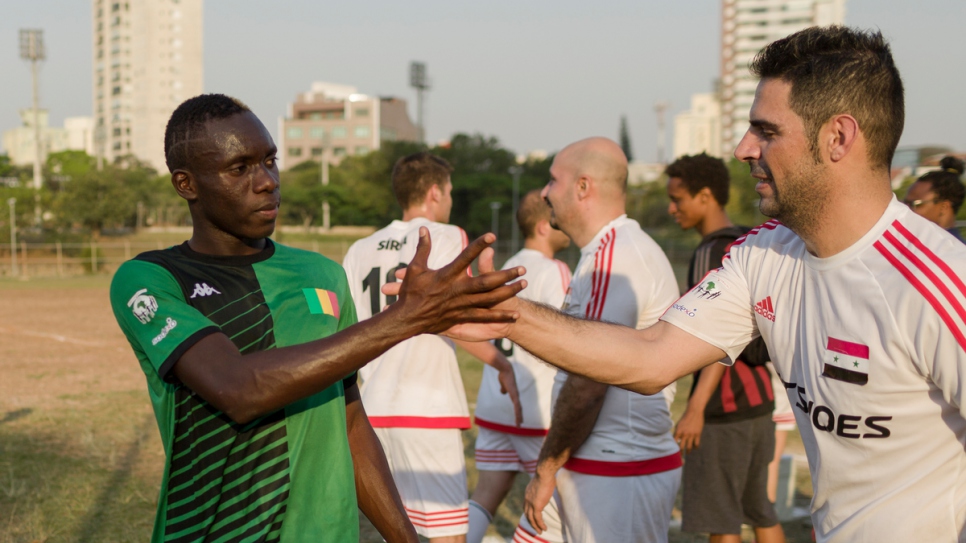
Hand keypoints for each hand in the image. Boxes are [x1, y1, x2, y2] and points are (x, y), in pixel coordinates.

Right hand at [382, 229, 525, 335]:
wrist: (406, 319)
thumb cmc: (410, 292)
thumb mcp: (414, 268)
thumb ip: (423, 248)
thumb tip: (425, 228)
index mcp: (447, 275)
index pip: (466, 256)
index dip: (479, 245)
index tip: (492, 235)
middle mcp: (457, 290)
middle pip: (486, 281)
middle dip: (506, 275)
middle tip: (522, 268)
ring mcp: (461, 305)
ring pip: (490, 299)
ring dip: (508, 292)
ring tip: (524, 284)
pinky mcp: (462, 317)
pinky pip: (485, 317)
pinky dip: (500, 316)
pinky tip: (515, 315)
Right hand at [495, 359, 523, 426]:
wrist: (505, 370)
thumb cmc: (504, 376)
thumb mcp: (503, 385)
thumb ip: (504, 389)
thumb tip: (503, 392)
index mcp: (514, 394)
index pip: (517, 406)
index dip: (517, 412)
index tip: (518, 419)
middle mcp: (516, 395)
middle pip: (519, 409)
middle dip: (519, 417)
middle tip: (519, 425)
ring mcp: (516, 394)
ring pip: (518, 408)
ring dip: (518, 416)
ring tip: (519, 423)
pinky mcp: (514, 393)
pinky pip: (516, 404)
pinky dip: (517, 410)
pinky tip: (517, 415)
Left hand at [524, 467, 556, 533]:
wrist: (544, 472)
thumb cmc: (546, 473)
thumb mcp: (541, 481)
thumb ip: (542, 485)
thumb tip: (547, 483)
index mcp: (527, 493)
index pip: (526, 505)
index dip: (529, 512)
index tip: (533, 517)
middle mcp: (527, 498)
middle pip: (527, 513)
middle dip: (531, 521)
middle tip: (536, 527)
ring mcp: (531, 503)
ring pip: (531, 518)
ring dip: (535, 526)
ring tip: (540, 531)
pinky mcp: (536, 505)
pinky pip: (537, 518)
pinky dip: (540, 524)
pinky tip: (544, 528)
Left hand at [674, 408, 703, 453]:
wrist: (694, 412)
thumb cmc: (685, 417)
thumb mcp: (679, 424)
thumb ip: (677, 432)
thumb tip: (676, 439)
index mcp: (678, 431)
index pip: (674, 442)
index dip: (674, 448)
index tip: (673, 452)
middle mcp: (684, 434)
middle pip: (681, 447)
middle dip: (680, 453)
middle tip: (680, 457)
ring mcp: (691, 435)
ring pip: (689, 447)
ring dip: (688, 451)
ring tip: (687, 452)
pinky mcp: (698, 434)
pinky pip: (696, 444)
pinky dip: (695, 447)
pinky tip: (694, 447)